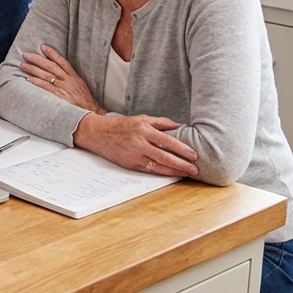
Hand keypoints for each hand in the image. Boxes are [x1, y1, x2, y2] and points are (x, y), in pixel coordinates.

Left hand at [21, 45, 105, 114]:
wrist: (91, 113)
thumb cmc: (84, 102)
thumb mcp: (80, 86)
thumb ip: (70, 79)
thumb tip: (58, 73)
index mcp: (74, 77)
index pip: (62, 62)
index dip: (52, 53)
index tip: (43, 47)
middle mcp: (68, 80)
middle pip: (51, 66)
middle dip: (38, 59)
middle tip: (27, 54)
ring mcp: (63, 88)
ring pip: (46, 75)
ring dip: (33, 69)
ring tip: (23, 65)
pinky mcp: (59, 96)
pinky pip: (46, 87)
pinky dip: (37, 82)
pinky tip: (29, 79)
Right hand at [73, 112, 198, 176]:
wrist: (98, 133)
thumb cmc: (121, 125)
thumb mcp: (141, 119)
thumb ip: (161, 122)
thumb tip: (180, 127)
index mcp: (143, 130)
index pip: (167, 141)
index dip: (182, 149)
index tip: (193, 155)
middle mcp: (139, 143)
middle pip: (164, 156)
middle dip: (181, 164)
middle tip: (194, 169)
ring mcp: (133, 155)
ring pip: (157, 166)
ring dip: (173, 171)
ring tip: (186, 173)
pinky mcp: (129, 164)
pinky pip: (148, 170)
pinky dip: (161, 173)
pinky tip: (170, 173)